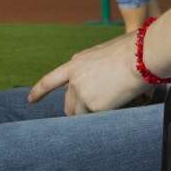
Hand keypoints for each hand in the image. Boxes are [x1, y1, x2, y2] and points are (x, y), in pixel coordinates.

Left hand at [27, 31, 148, 114]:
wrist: (140, 56)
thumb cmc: (131, 52)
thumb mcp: (104, 55)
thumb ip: (94, 69)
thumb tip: (99, 82)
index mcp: (75, 64)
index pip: (51, 80)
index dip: (39, 91)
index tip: (30, 100)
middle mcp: (74, 79)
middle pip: (68, 104)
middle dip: (77, 111)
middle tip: (94, 110)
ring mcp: (81, 93)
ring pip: (80, 114)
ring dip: (91, 115)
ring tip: (111, 104)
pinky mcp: (92, 105)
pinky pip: (96, 119)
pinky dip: (105, 116)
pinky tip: (118, 105)